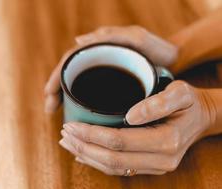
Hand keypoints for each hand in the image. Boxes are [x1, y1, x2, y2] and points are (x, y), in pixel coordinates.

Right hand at [44, 26, 177, 112]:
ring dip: (64, 99)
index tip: (49, 94)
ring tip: (57, 114)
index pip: (70, 61)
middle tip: (50, 109)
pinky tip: (76, 117)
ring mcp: (103, 76)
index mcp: (99, 50)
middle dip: (55, 91)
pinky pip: (89, 95)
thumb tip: (78, 41)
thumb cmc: (158, 50)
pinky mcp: (110, 88)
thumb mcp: (137, 39)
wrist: (176, 64)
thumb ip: (112, 35)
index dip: (57, 76)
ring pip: (77, 86)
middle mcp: (97, 63)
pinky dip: (79, 104)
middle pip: (70, 75)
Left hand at [59, 81, 215, 174]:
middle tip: (64, 134)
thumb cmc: (190, 102)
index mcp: (167, 141)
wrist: (202, 118)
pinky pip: (119, 169)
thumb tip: (130, 116)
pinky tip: (83, 155)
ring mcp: (155, 166)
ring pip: (113, 168)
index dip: (91, 135)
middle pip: (112, 159)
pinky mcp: (149, 166)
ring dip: (87, 156)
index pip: (118, 141)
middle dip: (83, 147)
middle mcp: (161, 160)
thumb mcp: (180, 93)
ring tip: (67, 143)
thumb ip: (158, 102)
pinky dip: (97, 163)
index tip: (71, 124)